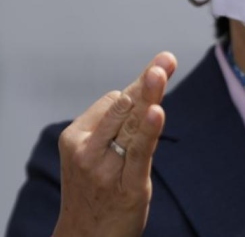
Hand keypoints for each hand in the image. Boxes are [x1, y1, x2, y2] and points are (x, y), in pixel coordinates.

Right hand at [53, 52, 176, 236]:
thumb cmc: (97, 185)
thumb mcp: (100, 148)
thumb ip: (128, 113)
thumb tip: (157, 68)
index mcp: (76, 135)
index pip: (116, 99)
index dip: (140, 90)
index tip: (159, 76)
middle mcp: (87, 149)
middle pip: (126, 106)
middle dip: (148, 83)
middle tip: (166, 59)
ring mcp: (105, 169)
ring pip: (134, 123)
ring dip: (150, 97)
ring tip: (161, 69)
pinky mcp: (129, 186)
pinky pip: (140, 152)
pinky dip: (149, 131)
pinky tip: (156, 112)